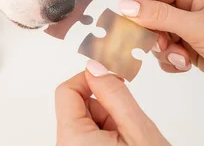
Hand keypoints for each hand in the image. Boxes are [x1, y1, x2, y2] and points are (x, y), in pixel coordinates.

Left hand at [55, 60, 170, 145]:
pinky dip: (110, 138)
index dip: (90, 79)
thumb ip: (114, 95)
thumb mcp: (138, 130)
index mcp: (72, 139)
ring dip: (111, 125)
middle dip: (107, 109)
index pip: (66, 91)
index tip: (114, 79)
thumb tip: (96, 66)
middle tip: (130, 126)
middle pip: (78, 107)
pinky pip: (91, 139)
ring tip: (131, 142)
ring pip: (88, 123)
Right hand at [118, 0, 203, 100]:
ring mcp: (192, 23)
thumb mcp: (198, 28)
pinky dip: (172, 59)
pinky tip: (186, 66)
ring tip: (183, 59)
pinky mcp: (193, 43)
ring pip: (157, 34)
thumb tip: (123, 6)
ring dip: (165, 51)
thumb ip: (158, 16)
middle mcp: (191, 0)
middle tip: (165, 49)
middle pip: (150, 15)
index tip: (132, 33)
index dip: (138, 12)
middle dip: (154, 36)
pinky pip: (168, 49)